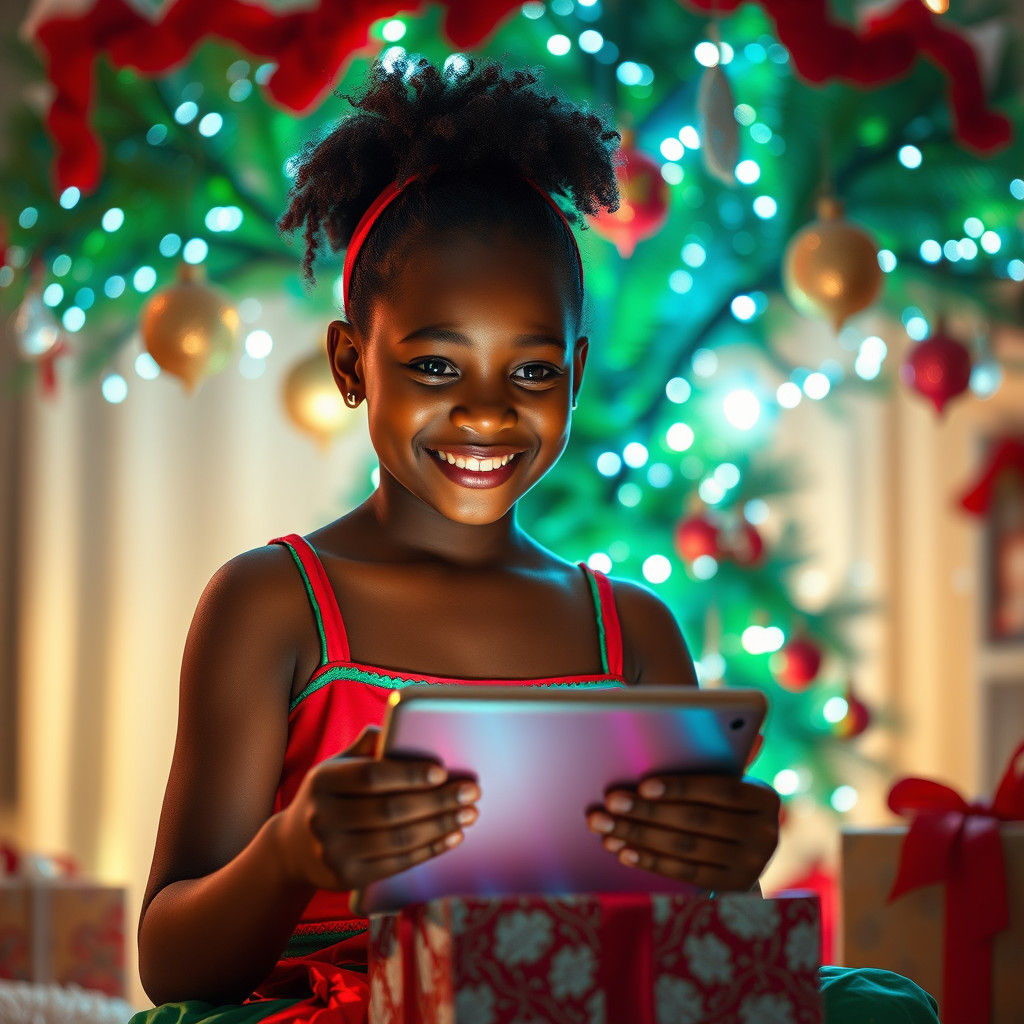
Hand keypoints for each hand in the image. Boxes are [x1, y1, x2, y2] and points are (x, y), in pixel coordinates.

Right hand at [274, 725, 479, 891]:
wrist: (293, 848)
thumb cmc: (330, 796)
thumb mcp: (337, 765)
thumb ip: (367, 745)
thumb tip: (400, 724)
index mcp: (323, 782)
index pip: (372, 776)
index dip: (409, 774)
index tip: (442, 771)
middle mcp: (324, 818)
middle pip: (391, 810)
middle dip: (438, 801)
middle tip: (472, 792)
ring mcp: (334, 853)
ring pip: (398, 839)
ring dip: (440, 826)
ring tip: (469, 814)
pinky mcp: (348, 879)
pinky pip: (397, 864)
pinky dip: (429, 850)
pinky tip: (452, 838)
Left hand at [585, 773, 779, 891]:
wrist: (748, 852)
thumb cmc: (727, 803)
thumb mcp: (731, 781)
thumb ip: (721, 758)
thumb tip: (724, 721)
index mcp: (765, 799)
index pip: (720, 790)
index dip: (680, 787)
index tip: (643, 785)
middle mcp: (764, 834)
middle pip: (697, 820)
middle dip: (647, 811)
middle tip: (611, 803)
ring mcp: (749, 865)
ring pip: (685, 847)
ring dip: (639, 835)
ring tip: (606, 826)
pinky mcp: (730, 888)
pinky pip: (684, 873)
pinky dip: (651, 861)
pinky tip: (624, 850)